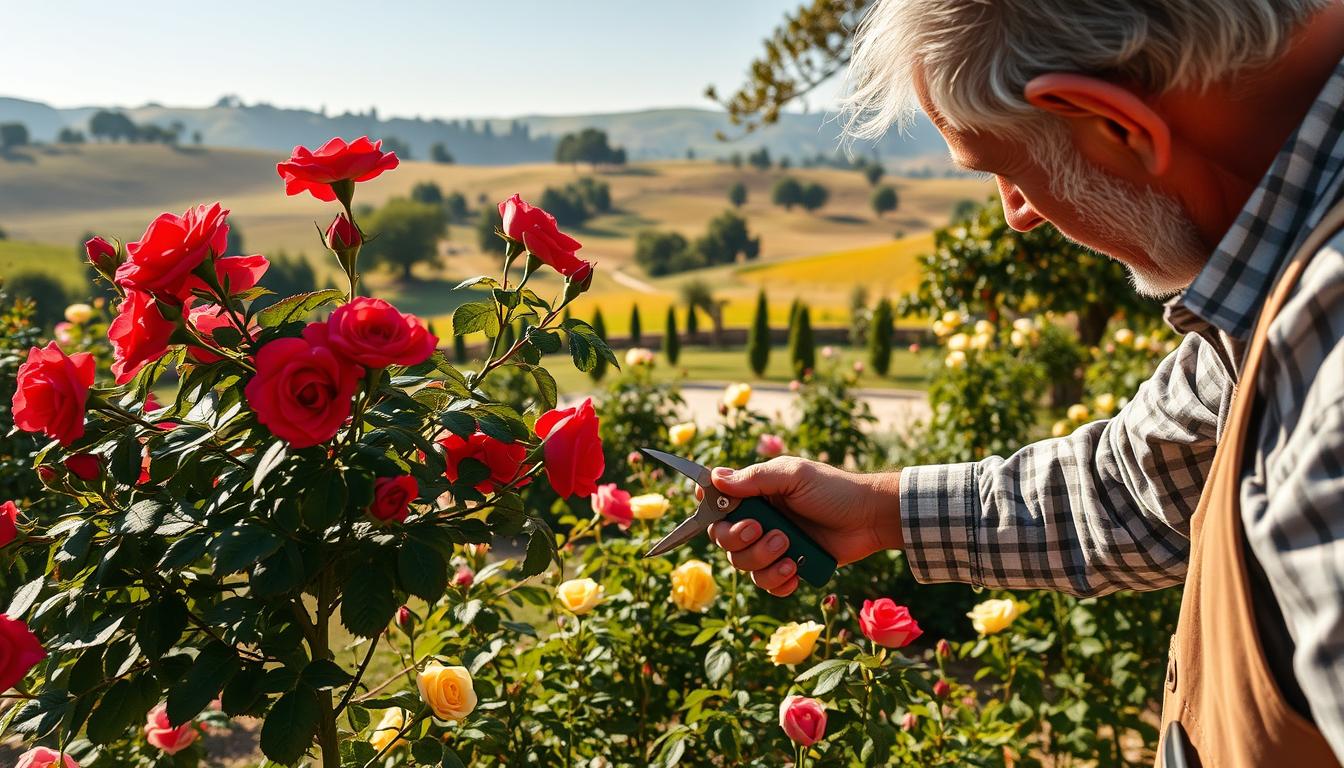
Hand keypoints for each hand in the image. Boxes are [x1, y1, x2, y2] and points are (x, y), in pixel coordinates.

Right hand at [703, 457, 903, 596]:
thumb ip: (755, 479)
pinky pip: (767, 584)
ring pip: (743, 564)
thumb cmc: (834, 489)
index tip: (714, 511)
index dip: (707, 509)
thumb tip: (716, 479)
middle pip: (722, 539)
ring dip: (762, 559)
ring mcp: (771, 545)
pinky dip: (777, 581)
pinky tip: (794, 570)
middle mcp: (758, 519)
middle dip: (738, 539)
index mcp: (755, 492)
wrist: (869, 518)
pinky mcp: (788, 567)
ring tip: (789, 549)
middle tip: (762, 530)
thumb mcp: (794, 476)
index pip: (715, 501)